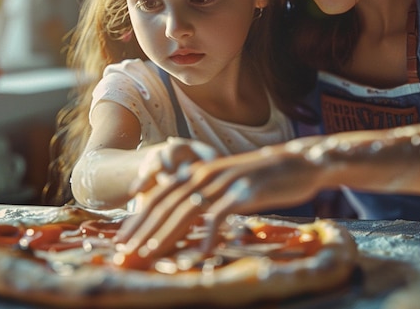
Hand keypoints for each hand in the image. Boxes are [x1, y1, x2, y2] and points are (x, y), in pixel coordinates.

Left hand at [115, 144, 325, 259]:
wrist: (296, 163)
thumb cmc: (260, 179)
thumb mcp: (226, 185)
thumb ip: (205, 197)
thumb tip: (184, 221)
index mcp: (197, 172)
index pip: (159, 197)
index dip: (138, 220)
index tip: (123, 243)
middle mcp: (205, 174)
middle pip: (165, 205)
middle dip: (143, 232)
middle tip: (126, 255)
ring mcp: (223, 182)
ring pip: (186, 211)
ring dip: (165, 235)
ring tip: (149, 256)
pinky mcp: (244, 192)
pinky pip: (220, 215)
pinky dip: (209, 235)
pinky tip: (200, 254)